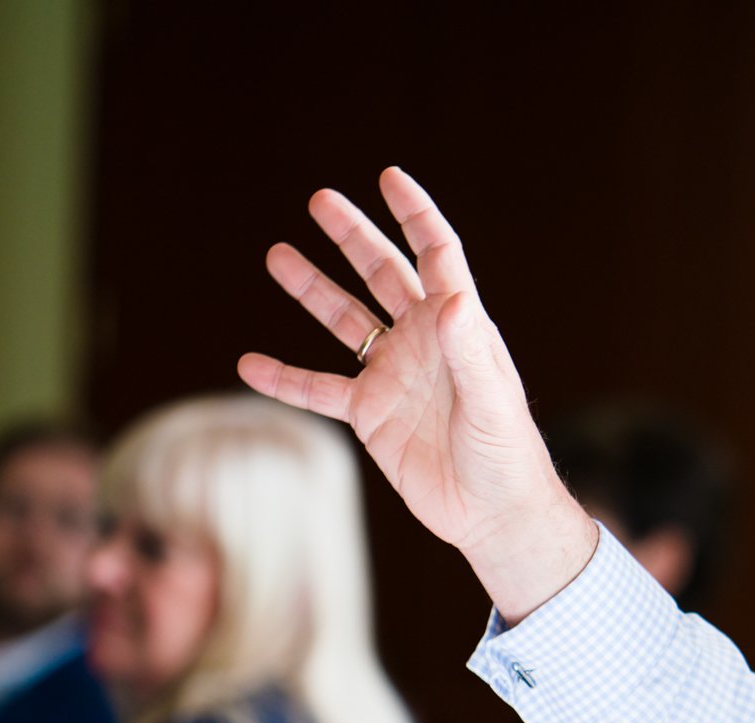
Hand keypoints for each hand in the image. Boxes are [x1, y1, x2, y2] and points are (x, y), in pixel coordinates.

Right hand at [240, 167, 597, 621]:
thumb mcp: (491, 401)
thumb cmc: (506, 454)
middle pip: (382, 274)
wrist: (492, 513)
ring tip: (277, 255)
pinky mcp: (371, 414)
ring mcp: (393, 375)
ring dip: (313, 289)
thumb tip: (455, 297)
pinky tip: (248, 363)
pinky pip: (319, 388)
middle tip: (320, 199)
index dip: (416, 216)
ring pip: (345, 320)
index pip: (435, 255)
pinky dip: (285, 377)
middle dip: (353, 237)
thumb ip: (470, 351)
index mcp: (458, 326)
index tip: (390, 178)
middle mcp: (423, 341)